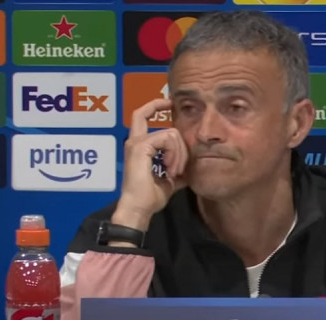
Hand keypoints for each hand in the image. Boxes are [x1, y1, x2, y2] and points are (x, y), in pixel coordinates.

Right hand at [112, 98, 187, 230]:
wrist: (139, 208)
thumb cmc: (150, 198)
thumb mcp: (170, 181)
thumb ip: (178, 169)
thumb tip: (191, 169)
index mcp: (139, 147)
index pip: (142, 116)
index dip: (155, 105)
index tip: (170, 104)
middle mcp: (134, 141)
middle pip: (144, 111)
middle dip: (162, 110)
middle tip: (179, 151)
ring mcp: (136, 143)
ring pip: (170, 132)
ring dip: (180, 153)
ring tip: (175, 171)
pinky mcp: (140, 147)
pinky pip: (167, 139)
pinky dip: (175, 155)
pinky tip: (171, 170)